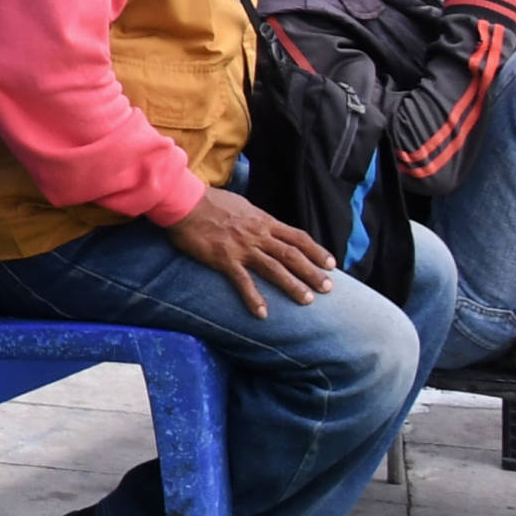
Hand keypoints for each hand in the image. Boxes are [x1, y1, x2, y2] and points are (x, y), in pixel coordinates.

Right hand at [162, 185, 336, 317]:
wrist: (184, 201)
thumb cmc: (210, 201)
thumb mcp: (242, 205)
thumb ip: (257, 219)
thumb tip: (267, 225)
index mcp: (263, 221)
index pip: (298, 237)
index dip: (316, 251)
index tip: (332, 264)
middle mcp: (257, 234)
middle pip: (292, 255)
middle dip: (312, 272)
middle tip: (328, 288)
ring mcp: (242, 247)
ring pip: (274, 268)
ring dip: (292, 285)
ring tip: (307, 301)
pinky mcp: (224, 258)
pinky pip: (242, 281)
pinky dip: (253, 298)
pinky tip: (262, 313)